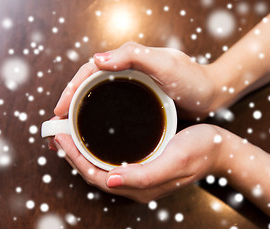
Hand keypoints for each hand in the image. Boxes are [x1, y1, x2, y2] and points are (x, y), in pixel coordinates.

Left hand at [53, 124, 226, 202]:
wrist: (219, 148)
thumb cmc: (200, 151)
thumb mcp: (174, 161)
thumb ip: (144, 176)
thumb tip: (110, 181)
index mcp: (140, 187)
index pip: (96, 177)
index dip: (75, 159)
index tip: (61, 139)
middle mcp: (136, 184)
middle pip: (94, 172)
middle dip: (74, 155)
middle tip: (59, 134)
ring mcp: (140, 174)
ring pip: (102, 166)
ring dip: (83, 152)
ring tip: (70, 134)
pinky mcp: (144, 163)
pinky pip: (113, 159)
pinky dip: (98, 149)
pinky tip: (95, 137)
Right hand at [54, 42, 223, 119]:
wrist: (211, 94)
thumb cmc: (192, 78)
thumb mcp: (164, 64)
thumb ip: (133, 56)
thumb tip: (96, 58)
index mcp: (127, 60)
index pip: (90, 71)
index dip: (72, 88)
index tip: (60, 109)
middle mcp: (126, 72)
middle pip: (90, 85)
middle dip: (71, 102)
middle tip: (58, 124)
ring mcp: (131, 88)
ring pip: (99, 98)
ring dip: (83, 112)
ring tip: (70, 131)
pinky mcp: (139, 102)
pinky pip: (113, 109)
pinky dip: (100, 119)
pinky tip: (96, 132)